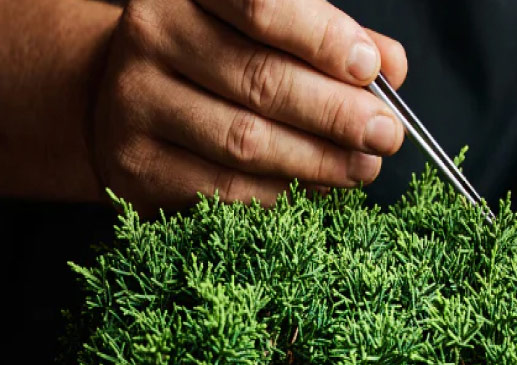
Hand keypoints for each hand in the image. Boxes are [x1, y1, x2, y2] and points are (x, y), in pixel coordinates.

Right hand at [91, 0, 407, 209]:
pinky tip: (316, 188)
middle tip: (385, 133)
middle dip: (336, 113)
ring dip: (317, 160)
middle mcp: (153, 37)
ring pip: (245, 142)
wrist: (124, 100)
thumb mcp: (266, 31)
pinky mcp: (138, 167)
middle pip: (260, 80)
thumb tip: (391, 68)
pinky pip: (224, 189)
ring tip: (364, 166)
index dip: (321, 38)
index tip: (370, 68)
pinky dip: (281, 193)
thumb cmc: (214, 59)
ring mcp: (136, 104)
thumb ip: (327, 40)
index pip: (261, 5)